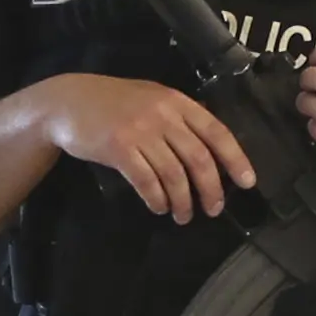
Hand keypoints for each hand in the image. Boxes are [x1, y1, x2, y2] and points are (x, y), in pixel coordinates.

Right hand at [39, 71, 256, 219]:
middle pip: (199, 159)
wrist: (68, 101)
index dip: (236, 159)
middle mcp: (163, 115)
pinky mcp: (119, 148)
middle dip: (211, 190)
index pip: (216, 132)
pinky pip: (147, 181)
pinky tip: (158, 207)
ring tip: (183, 215)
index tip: (247, 183)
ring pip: (174, 175)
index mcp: (177, 102)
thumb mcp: (152, 99)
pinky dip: (157, 199)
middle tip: (213, 210)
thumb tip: (210, 149)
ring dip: (183, 201)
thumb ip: (179, 118)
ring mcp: (141, 131)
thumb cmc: (114, 103)